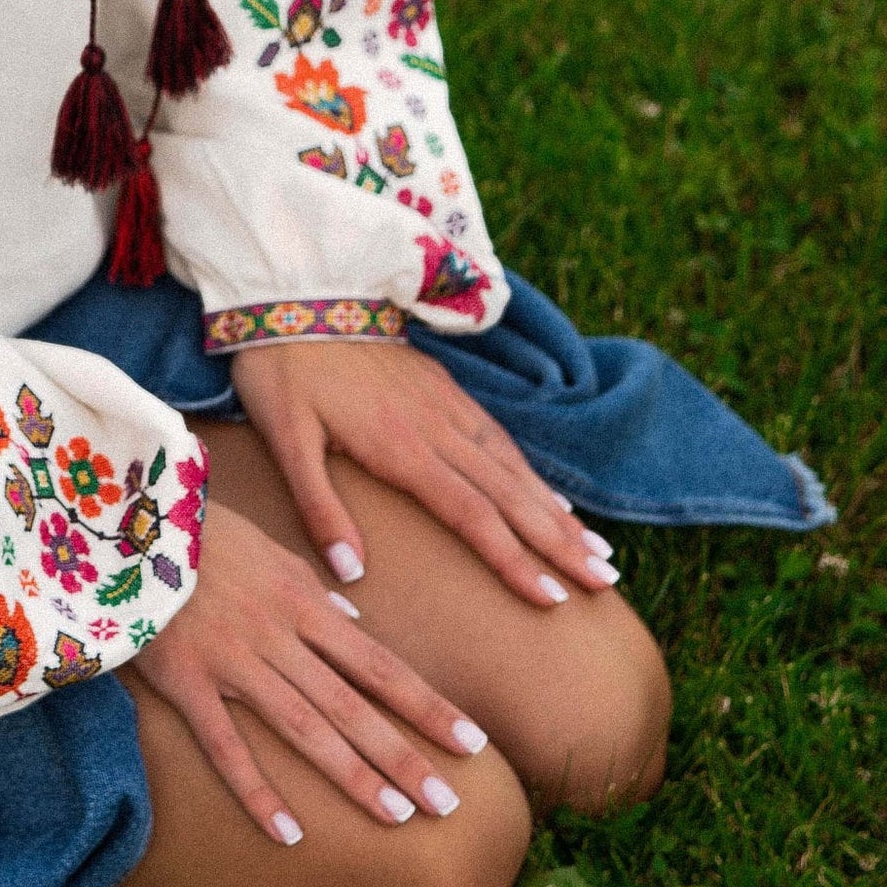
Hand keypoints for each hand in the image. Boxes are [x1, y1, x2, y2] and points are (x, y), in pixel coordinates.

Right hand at [130, 497, 488, 844]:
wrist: (127, 523)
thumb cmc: (202, 534)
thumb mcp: (270, 550)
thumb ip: (314, 589)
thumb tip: (356, 621)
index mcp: (303, 604)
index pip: (380, 664)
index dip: (427, 705)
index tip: (473, 743)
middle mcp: (279, 637)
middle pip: (353, 704)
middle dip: (404, 754)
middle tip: (449, 803)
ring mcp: (233, 662)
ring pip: (304, 727)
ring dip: (352, 774)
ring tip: (397, 816)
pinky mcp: (186, 682)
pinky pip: (225, 745)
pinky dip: (257, 790)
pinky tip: (289, 833)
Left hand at [230, 336, 617, 607]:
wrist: (295, 288)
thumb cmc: (282, 371)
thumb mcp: (285, 440)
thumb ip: (320, 507)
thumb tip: (352, 574)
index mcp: (400, 448)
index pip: (472, 515)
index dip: (514, 560)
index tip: (550, 599)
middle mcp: (436, 427)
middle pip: (510, 495)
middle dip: (559, 543)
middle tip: (604, 582)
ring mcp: (445, 403)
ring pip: (514, 466)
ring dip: (558, 511)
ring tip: (597, 550)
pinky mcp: (443, 384)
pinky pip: (499, 435)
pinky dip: (532, 471)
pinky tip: (551, 496)